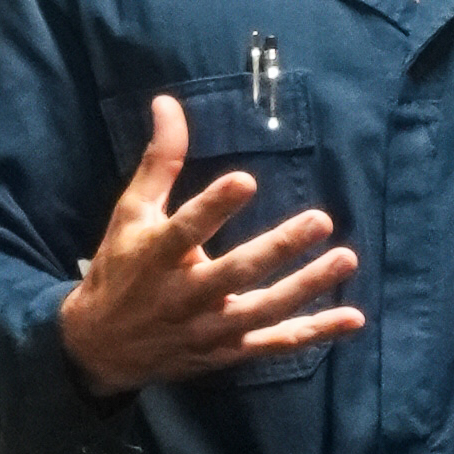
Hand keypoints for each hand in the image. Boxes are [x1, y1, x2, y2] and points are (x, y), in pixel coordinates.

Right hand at [60, 93, 363, 398]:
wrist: (101, 349)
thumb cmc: (121, 268)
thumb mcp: (131, 213)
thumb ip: (159, 161)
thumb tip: (168, 102)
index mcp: (156, 257)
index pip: (185, 230)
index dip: (214, 207)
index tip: (246, 180)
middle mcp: (183, 297)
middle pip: (235, 274)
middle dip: (279, 248)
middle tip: (321, 219)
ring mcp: (208, 329)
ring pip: (263, 311)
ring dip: (307, 287)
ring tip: (346, 258)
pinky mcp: (227, 351)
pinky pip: (274, 344)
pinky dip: (314, 333)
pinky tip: (352, 317)